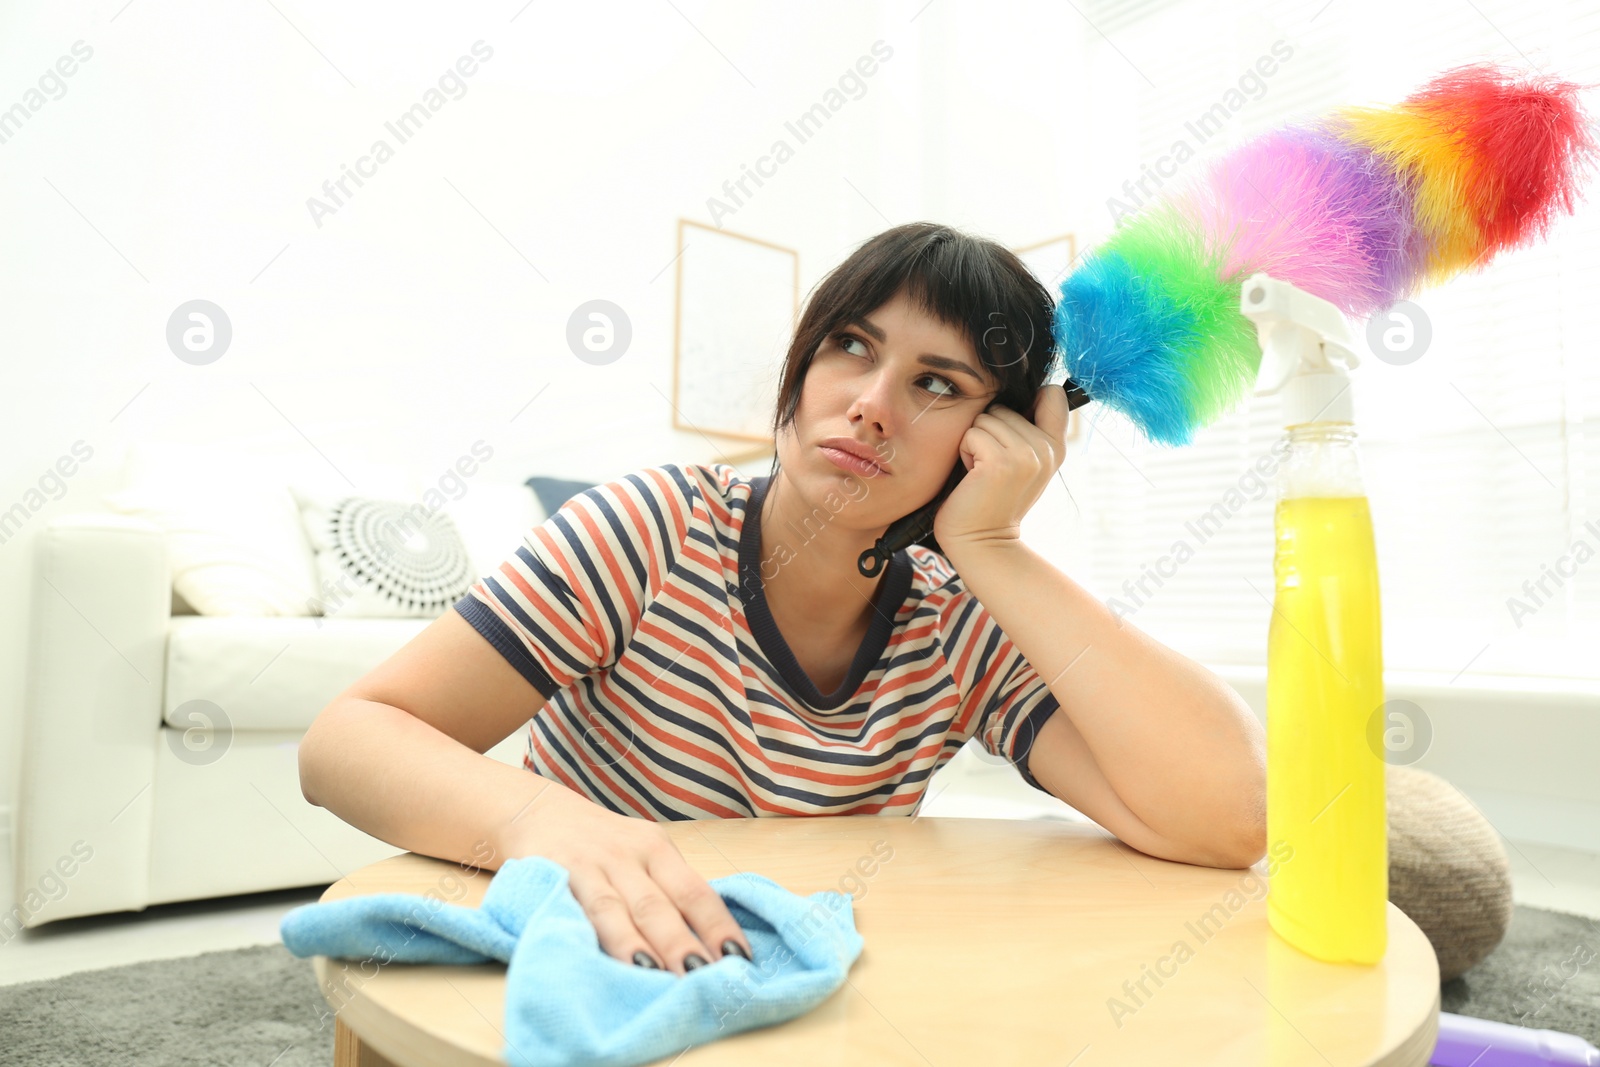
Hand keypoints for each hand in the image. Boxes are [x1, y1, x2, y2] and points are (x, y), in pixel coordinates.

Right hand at [504, 787, 752, 975]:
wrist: (537, 810)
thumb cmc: (602, 847)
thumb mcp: (640, 856)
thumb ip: (667, 892)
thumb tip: (711, 948)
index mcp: (658, 850)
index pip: (696, 891)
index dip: (718, 926)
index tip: (740, 960)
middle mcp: (628, 855)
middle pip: (659, 905)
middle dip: (681, 944)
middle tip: (703, 980)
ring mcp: (590, 864)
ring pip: (616, 909)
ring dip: (636, 946)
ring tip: (655, 978)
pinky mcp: (554, 873)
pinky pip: (574, 907)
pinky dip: (589, 934)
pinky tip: (599, 960)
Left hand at [932, 383, 1069, 552]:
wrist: (982, 540)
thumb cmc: (993, 499)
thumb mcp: (1025, 463)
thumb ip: (1032, 429)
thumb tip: (1031, 388)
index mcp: (1055, 446)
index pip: (1053, 395)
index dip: (1029, 400)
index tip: (1016, 428)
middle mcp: (1046, 449)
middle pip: (1004, 407)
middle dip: (989, 433)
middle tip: (991, 467)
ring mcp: (1025, 455)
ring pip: (986, 419)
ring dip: (975, 443)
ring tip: (982, 472)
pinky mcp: (1000, 463)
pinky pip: (972, 433)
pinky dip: (964, 452)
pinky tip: (973, 477)